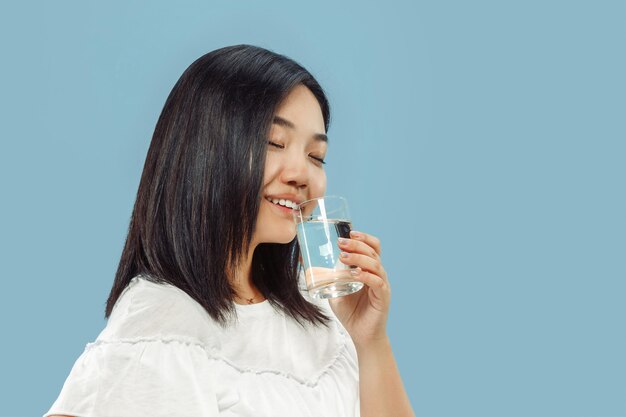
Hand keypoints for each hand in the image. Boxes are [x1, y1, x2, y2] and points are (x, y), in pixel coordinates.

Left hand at [329, 230, 390, 348]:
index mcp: (369, 269)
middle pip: (373, 251)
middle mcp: (378, 274)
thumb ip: (326, 277)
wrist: (362, 335)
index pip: (372, 247)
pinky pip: (377, 282)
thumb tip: (306, 264)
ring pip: (375, 264)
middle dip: (357, 244)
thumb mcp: (335, 290)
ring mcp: (382, 284)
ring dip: (359, 258)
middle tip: (341, 243)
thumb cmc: (351, 312)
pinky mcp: (383, 297)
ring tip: (343, 257)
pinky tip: (355, 274)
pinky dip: (366, 276)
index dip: (364, 237)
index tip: (349, 232)